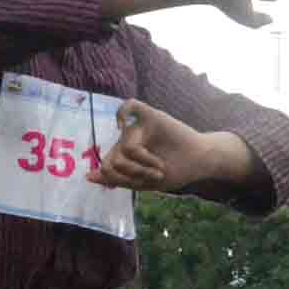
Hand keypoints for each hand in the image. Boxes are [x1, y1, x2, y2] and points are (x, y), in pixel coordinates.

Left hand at [97, 102, 230, 193]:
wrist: (200, 162)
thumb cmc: (175, 171)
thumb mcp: (144, 183)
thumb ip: (117, 180)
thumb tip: (88, 177)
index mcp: (124, 154)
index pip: (107, 166)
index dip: (120, 179)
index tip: (141, 183)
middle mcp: (129, 139)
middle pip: (114, 159)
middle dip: (133, 173)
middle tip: (154, 176)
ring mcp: (140, 127)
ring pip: (126, 147)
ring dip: (143, 164)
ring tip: (159, 167)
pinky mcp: (152, 116)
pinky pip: (129, 105)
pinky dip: (121, 112)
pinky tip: (121, 125)